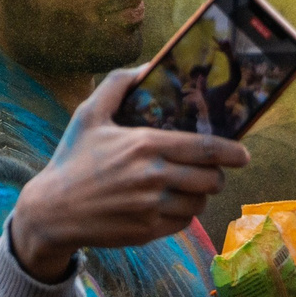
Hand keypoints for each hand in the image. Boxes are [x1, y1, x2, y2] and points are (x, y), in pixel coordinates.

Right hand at [5, 68, 250, 279]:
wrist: (52, 210)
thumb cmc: (72, 158)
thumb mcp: (88, 114)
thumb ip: (119, 84)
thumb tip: (147, 66)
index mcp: (145, 144)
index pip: (206, 148)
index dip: (232, 152)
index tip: (243, 155)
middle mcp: (153, 177)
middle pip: (211, 179)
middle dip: (218, 175)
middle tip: (213, 171)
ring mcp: (152, 207)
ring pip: (199, 203)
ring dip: (201, 195)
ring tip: (192, 187)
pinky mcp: (147, 230)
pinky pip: (183, 223)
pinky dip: (184, 214)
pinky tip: (173, 204)